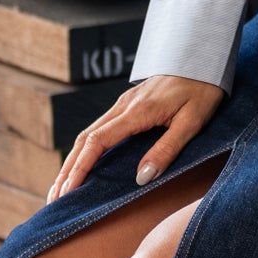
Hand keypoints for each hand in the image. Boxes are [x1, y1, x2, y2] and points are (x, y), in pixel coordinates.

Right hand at [46, 73, 224, 201]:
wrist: (203, 59)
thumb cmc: (202, 90)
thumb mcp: (192, 122)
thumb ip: (167, 149)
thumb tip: (141, 177)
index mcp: (136, 112)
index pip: (97, 142)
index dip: (79, 168)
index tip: (67, 191)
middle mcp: (123, 106)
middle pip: (84, 140)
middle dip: (67, 170)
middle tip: (54, 198)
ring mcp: (123, 104)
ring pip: (89, 134)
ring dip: (73, 161)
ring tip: (62, 187)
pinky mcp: (128, 105)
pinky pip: (100, 129)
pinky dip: (86, 150)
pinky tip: (83, 164)